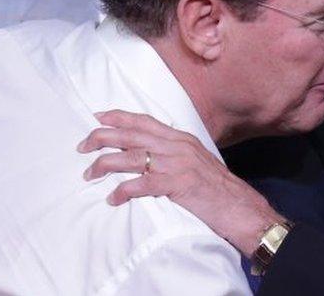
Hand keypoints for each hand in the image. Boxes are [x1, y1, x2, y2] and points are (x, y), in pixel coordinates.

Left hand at [77, 109, 281, 256]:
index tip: (98, 117)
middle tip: (82, 145)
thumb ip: (176, 153)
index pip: (145, 122)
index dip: (120, 117)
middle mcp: (178, 147)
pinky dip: (123, 191)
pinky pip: (142, 184)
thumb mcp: (197, 162)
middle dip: (102, 137)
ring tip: (89, 173)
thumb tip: (151, 154)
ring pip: (132, 157)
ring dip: (105, 165)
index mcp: (182, 139)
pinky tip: (112, 198)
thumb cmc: (218, 189)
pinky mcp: (178, 185)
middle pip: (132, 135)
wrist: (241, 206)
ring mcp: (178, 164)